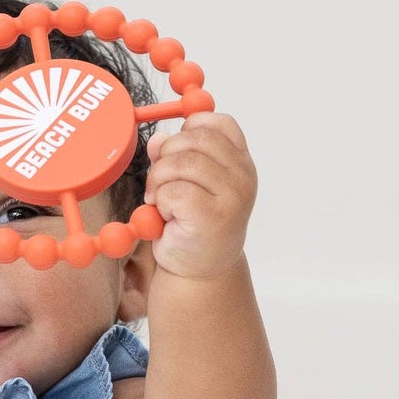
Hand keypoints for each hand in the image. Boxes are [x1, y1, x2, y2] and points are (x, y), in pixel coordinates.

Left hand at [143, 112, 256, 279]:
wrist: (200, 274)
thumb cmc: (193, 229)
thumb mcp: (186, 186)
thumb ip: (174, 159)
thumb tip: (156, 139)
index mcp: (241, 162)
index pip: (218, 123)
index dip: (189, 130)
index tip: (175, 153)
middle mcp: (243, 176)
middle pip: (194, 138)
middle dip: (165, 157)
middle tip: (157, 184)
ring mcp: (232, 196)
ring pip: (181, 163)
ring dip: (158, 181)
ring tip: (159, 202)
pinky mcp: (213, 216)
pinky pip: (174, 191)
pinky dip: (160, 202)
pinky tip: (166, 217)